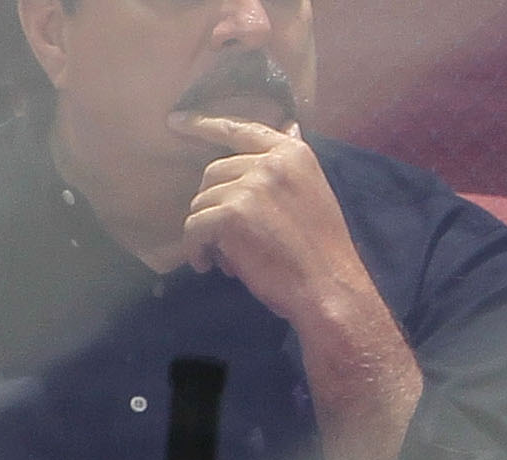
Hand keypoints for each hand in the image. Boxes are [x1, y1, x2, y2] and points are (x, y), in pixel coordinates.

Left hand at [174, 117, 379, 330]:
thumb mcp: (315, 193)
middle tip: (228, 237)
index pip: (240, 129)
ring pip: (202, 201)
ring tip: (228, 257)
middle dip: (214, 204)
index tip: (175, 121)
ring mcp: (250, 187)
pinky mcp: (231, 214)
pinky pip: (195, 226)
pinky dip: (196, 248)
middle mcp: (270, 163)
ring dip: (208, 231)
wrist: (331, 289)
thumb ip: (290, 165)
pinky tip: (208, 264)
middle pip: (214, 172)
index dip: (204, 124)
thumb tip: (288, 126)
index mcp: (293, 154)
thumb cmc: (324, 252)